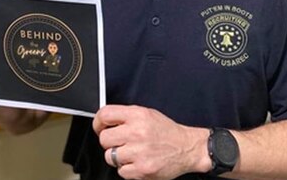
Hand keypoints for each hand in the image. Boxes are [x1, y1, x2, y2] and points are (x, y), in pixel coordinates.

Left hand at [93, 105, 209, 179]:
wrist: (188, 148)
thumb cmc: (167, 132)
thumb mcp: (148, 114)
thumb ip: (127, 116)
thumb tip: (105, 121)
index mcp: (138, 115)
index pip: (105, 115)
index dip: (98, 123)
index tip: (100, 128)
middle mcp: (138, 132)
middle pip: (104, 139)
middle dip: (109, 143)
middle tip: (120, 143)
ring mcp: (139, 152)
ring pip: (110, 157)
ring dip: (118, 158)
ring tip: (132, 153)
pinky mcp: (142, 169)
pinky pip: (121, 171)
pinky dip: (127, 169)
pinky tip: (138, 162)